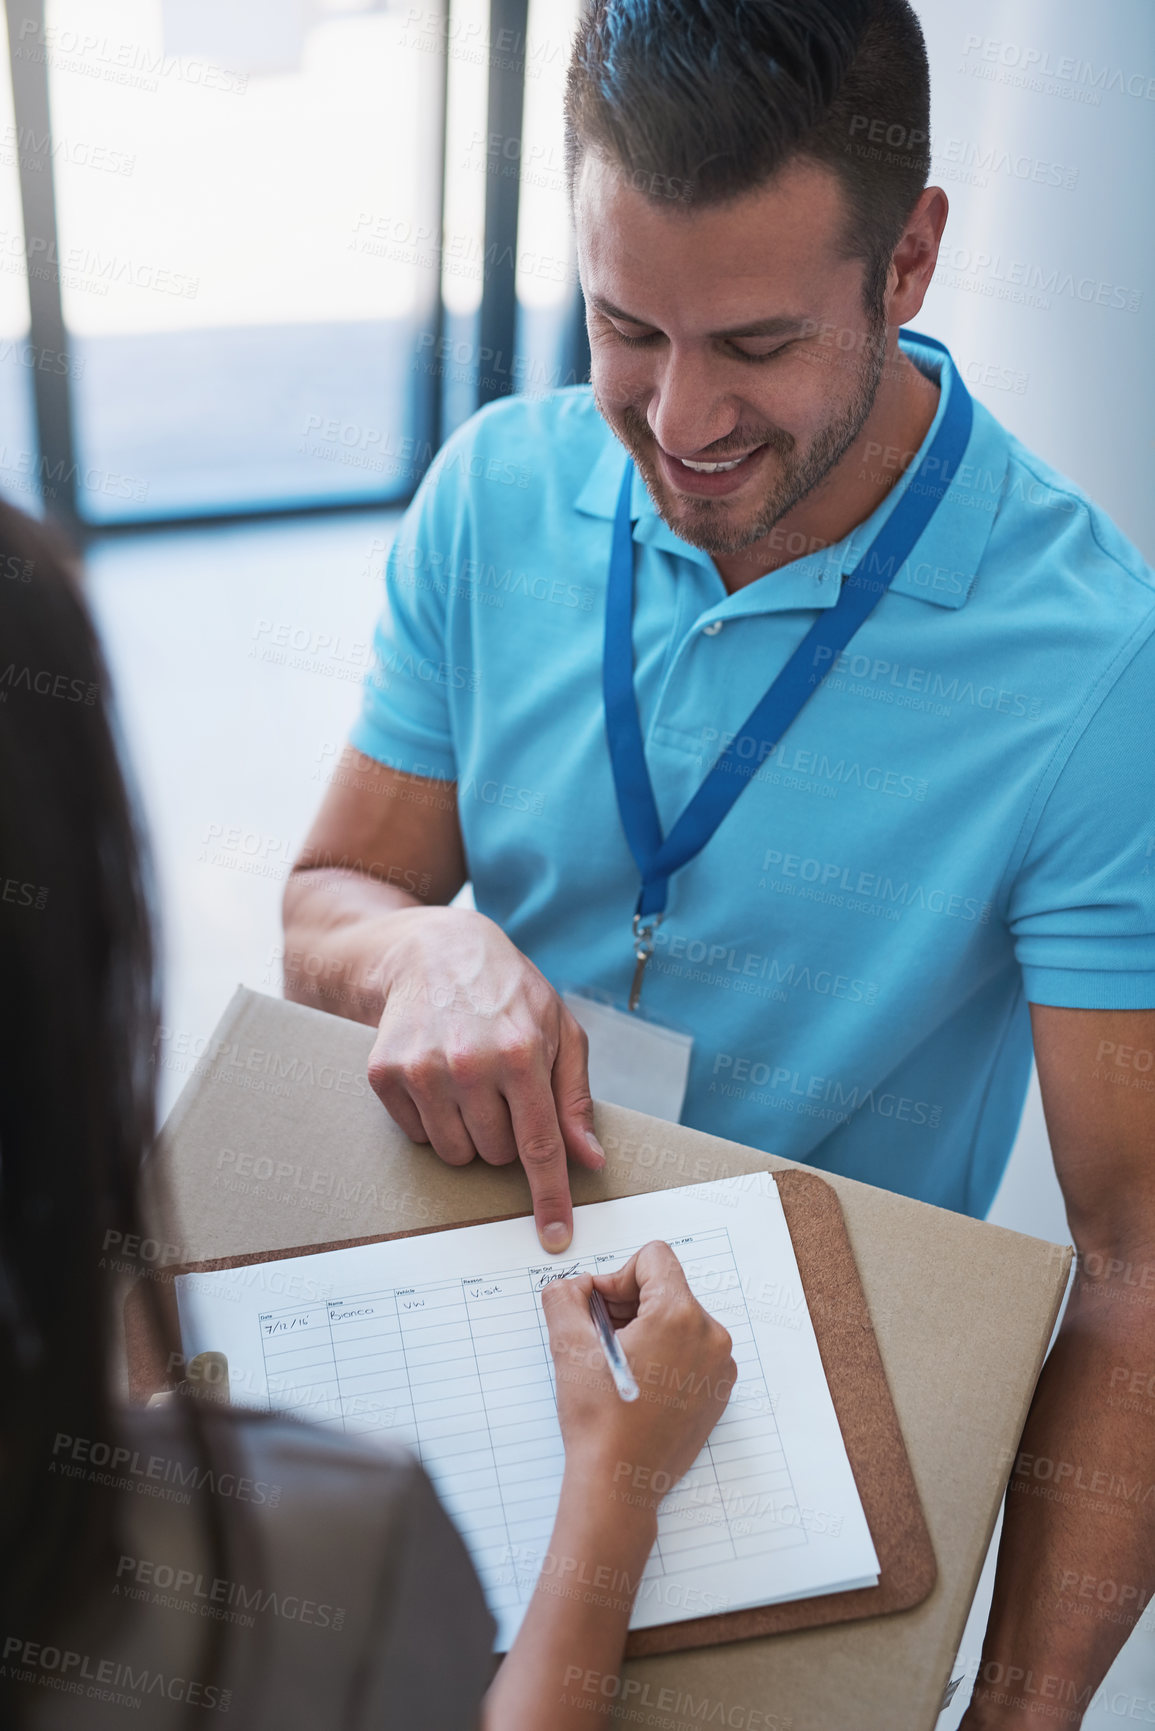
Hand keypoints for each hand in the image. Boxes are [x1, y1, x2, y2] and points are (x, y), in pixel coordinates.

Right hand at [366, 905, 603, 1250]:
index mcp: (521, 1052)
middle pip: (497, 1155)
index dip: (550, 1196)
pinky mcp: (385, 1073)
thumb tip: (589, 1160)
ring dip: (469, 1133)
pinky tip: (439, 1077)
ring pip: (455, 1153)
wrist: (433, 951)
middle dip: (507, 1135)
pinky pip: (418, 1136)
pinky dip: (433, 1120)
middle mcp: (469, 1063)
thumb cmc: (507, 992)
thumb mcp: (559, 1030)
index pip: (540, 1145)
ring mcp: (422, 1069)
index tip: (555, 1236)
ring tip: (471, 1083)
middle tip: (503, 1091)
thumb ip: (574, 1099)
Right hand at [541, 1241, 735, 1504]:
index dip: (617, 1276)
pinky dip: (664, 1355)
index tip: (599, 1311)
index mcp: (680, 1316)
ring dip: (645, 1330)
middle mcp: (711, 1336)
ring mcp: (720, 1366)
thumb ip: (565, 1296)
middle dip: (629, 1304)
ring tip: (616, 1365)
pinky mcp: (719, 1391)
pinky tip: (637, 1384)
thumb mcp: (569, 1347)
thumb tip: (574, 1285)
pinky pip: (692, 1350)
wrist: (619, 1484)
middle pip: (666, 1288)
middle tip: (599, 1338)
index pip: (653, 1258)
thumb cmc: (599, 1421)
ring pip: (678, 1319)